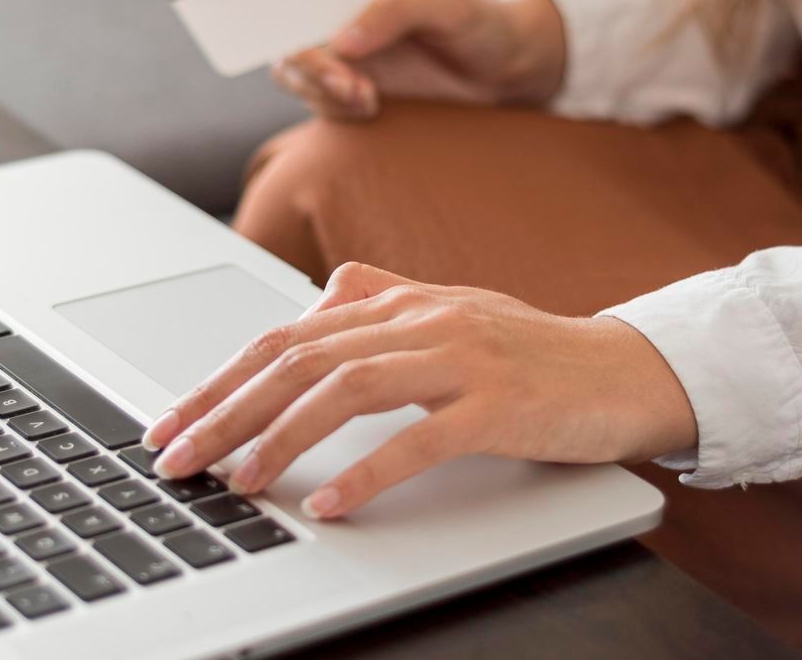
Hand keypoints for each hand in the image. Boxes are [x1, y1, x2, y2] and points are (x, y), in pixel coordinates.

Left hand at [139, 262, 697, 519]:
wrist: (629, 370)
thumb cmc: (535, 353)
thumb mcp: (452, 315)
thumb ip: (385, 299)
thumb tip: (316, 299)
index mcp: (401, 302)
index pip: (288, 335)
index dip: (221, 378)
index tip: (172, 421)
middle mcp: (423, 319)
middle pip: (300, 358)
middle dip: (226, 410)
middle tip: (176, 457)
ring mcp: (461, 357)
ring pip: (347, 387)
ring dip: (281, 437)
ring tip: (239, 481)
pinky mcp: (498, 404)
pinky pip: (420, 438)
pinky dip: (367, 472)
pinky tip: (329, 503)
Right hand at [174, 0, 567, 118]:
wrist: (509, 74)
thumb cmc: (481, 23)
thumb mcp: (450, 6)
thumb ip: (396, 13)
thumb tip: (341, 39)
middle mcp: (332, 6)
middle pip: (272, 16)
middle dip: (288, 44)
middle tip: (327, 67)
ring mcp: (335, 49)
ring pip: (289, 67)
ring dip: (317, 83)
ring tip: (364, 95)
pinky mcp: (346, 89)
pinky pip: (316, 100)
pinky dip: (336, 106)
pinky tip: (372, 106)